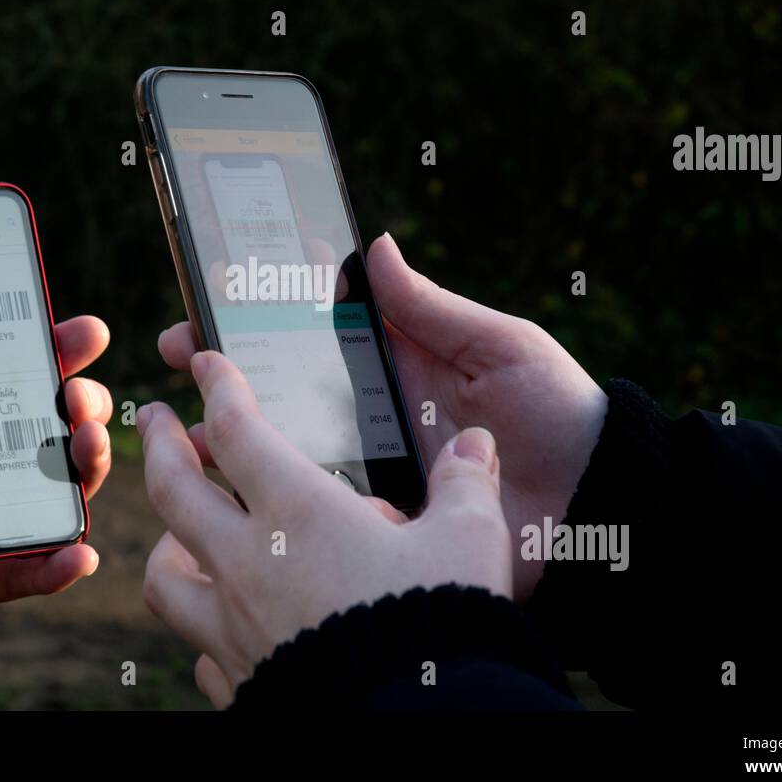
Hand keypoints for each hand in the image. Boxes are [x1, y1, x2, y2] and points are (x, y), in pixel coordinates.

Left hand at [139, 349, 510, 708]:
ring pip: (165, 578)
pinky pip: (201, 651)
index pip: (235, 428)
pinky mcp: (240, 683)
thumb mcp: (470, 541)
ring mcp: (233, 629)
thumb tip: (474, 446)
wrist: (421, 723)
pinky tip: (230, 627)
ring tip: (183, 534)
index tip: (205, 362)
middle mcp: (247, 565)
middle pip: (172, 491)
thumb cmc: (440, 621)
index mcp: (296, 512)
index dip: (217, 385)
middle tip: (156, 421)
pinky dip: (206, 631)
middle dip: (160, 446)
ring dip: (168, 544)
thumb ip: (466, 485)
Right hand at [157, 235, 605, 600]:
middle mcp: (373, 425)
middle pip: (284, 404)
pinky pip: (331, 526)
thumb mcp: (499, 345)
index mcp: (393, 372)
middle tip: (177, 373)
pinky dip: (288, 517)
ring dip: (237, 455)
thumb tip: (374, 246)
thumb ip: (432, 307)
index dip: (254, 328)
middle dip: (225, 390)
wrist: (604, 503)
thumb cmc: (558, 411)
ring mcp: (376, 481)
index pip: (308, 343)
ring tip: (190, 443)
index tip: (204, 313)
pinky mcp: (389, 535)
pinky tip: (240, 509)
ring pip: (292, 468)